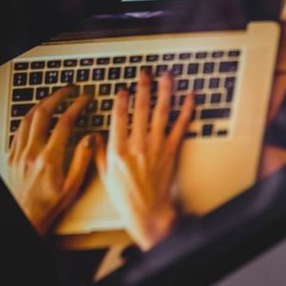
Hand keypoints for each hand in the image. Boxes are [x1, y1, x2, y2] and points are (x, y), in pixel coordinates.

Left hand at [7, 87, 96, 234]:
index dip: (76, 107)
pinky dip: (28, 118)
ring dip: (41, 104)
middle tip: (68, 90)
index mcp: (50, 159)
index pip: (65, 123)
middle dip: (57, 97)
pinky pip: (18, 129)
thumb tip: (92, 139)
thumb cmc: (52, 205)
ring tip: (52, 98)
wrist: (28, 215)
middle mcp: (32, 152)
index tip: (84, 99)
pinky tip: (35, 116)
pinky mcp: (13, 155)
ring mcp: (20, 152)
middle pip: (43, 114)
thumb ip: (83, 160)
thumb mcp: (74, 186)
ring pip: (28, 118)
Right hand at [95, 70, 193, 249]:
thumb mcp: (104, 175)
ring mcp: (156, 148)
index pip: (119, 117)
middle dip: (143, 87)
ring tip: (167, 76)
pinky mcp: (171, 152)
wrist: (149, 213)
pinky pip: (181, 127)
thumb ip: (98, 153)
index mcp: (117, 149)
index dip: (121, 100)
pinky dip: (187, 111)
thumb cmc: (126, 197)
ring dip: (165, 91)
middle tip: (145, 72)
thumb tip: (95, 136)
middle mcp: (137, 145)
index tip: (123, 89)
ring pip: (161, 112)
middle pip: (140, 109)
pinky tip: (191, 98)